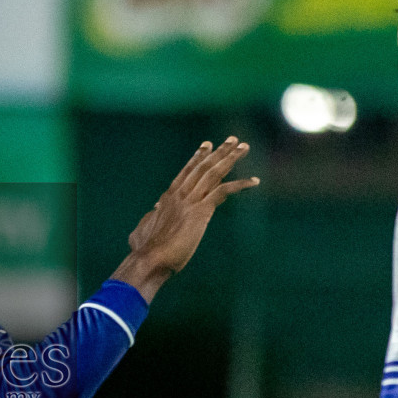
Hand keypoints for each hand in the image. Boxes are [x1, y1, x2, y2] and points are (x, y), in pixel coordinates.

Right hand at [112, 137, 257, 301]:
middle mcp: (180, 194)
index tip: (207, 145)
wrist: (149, 257)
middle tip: (232, 140)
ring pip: (214, 173)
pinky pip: (224, 191)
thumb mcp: (143, 228)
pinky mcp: (201, 210)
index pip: (186, 172)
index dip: (198, 157)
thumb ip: (151, 218)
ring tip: (243, 147)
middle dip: (218, 152)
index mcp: (168, 198)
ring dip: (230, 158)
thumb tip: (154, 210)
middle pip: (202, 167)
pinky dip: (241, 184)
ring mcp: (191, 200)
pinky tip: (254, 181)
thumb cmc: (144, 249)